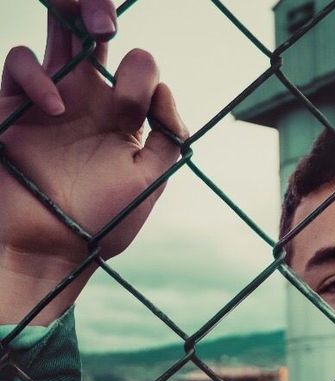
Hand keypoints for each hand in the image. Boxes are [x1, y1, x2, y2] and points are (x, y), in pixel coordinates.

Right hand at [0, 0, 186, 320]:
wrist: (48, 251)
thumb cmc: (100, 223)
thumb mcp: (148, 183)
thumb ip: (168, 138)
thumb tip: (163, 89)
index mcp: (121, 117)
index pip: (137, 69)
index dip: (143, 71)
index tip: (145, 101)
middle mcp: (86, 100)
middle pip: (92, 33)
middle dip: (99, 9)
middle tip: (106, 19)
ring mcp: (49, 98)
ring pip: (56, 31)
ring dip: (71, 12)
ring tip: (95, 32)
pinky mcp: (13, 106)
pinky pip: (22, 63)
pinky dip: (38, 76)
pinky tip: (56, 107)